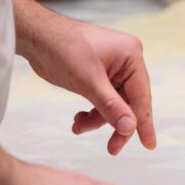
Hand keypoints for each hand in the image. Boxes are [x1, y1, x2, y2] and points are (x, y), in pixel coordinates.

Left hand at [24, 17, 156, 154]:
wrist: (35, 36)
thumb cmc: (62, 48)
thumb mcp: (88, 82)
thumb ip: (111, 107)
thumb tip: (130, 128)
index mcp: (131, 56)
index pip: (142, 96)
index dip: (144, 122)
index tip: (149, 145)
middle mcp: (126, 62)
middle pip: (129, 103)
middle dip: (116, 123)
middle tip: (112, 148)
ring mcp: (114, 69)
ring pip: (114, 105)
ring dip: (97, 119)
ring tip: (78, 127)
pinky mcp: (100, 75)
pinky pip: (103, 100)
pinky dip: (92, 112)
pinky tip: (78, 119)